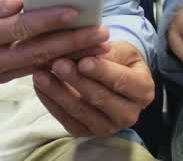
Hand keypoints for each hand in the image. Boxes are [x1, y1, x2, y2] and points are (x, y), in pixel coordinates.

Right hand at [0, 0, 109, 83]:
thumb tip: (21, 1)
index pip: (20, 27)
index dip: (49, 20)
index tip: (74, 11)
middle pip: (37, 51)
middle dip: (72, 42)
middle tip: (100, 32)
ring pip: (41, 64)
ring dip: (73, 55)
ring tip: (100, 45)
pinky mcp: (5, 79)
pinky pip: (36, 71)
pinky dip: (61, 62)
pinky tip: (83, 54)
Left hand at [32, 40, 155, 136]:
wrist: (116, 78)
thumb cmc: (120, 60)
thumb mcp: (121, 50)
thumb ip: (105, 52)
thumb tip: (82, 52)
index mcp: (143, 91)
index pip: (122, 82)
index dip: (102, 71)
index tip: (83, 61)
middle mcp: (129, 114)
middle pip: (100, 98)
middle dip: (76, 80)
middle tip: (57, 63)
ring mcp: (107, 127)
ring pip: (80, 111)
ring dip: (58, 92)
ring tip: (41, 73)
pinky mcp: (86, 132)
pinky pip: (66, 119)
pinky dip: (51, 102)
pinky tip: (39, 85)